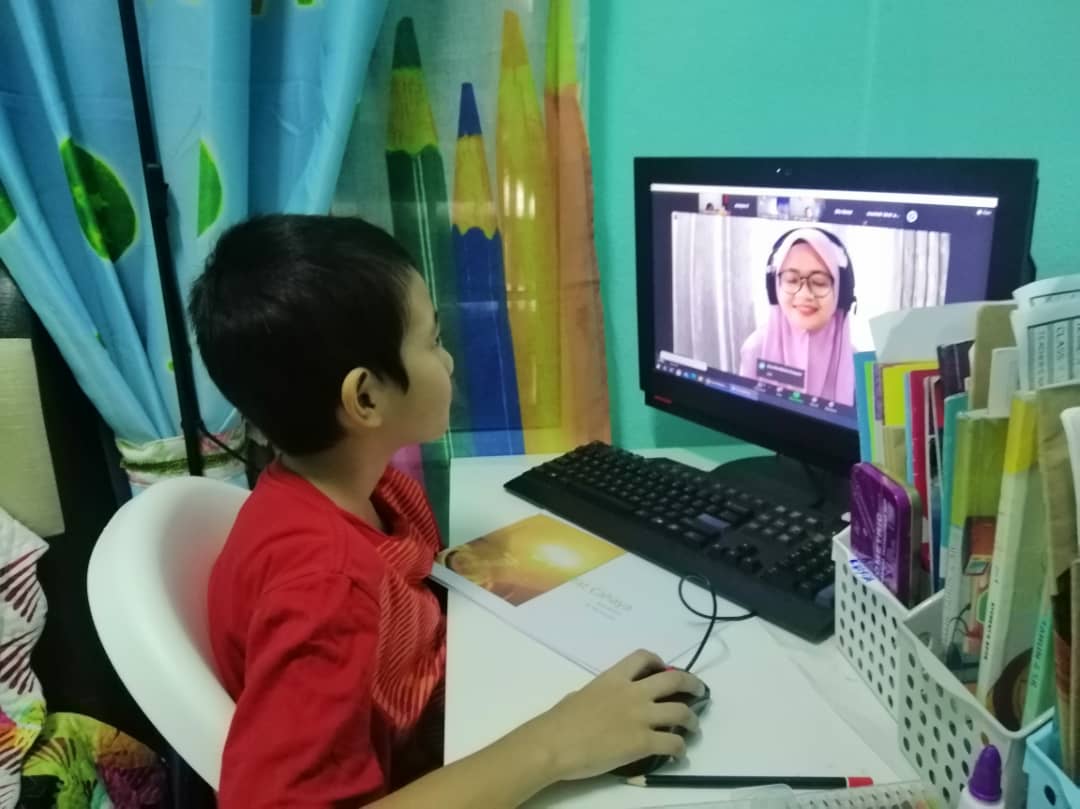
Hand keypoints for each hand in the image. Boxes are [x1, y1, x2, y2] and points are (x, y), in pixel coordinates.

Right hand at [515, 649, 705, 781]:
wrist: (554, 744)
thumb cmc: (559, 721)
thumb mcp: (581, 695)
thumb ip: (600, 694)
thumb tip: (605, 701)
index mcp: (613, 678)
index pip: (643, 657)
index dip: (659, 661)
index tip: (664, 668)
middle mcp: (633, 693)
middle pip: (673, 681)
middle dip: (692, 684)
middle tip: (698, 691)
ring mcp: (640, 718)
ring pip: (681, 712)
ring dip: (692, 720)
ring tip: (694, 726)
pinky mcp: (643, 743)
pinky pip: (672, 743)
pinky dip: (680, 749)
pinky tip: (679, 754)